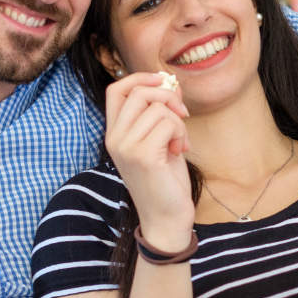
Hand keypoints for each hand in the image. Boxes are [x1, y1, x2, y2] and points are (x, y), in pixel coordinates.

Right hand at [104, 72, 194, 249]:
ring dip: (178, 121)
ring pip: (157, 108)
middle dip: (167, 96)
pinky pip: (167, 123)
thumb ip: (162, 112)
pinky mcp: (143, 155)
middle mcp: (114, 139)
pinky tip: (180, 150)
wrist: (166, 218)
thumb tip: (170, 83)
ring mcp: (126, 147)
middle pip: (138, 92)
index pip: (116, 90)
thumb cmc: (165, 181)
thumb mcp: (162, 139)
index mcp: (114, 134)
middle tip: (182, 115)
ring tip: (179, 142)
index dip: (140, 78)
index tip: (164, 82)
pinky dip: (180, 132)